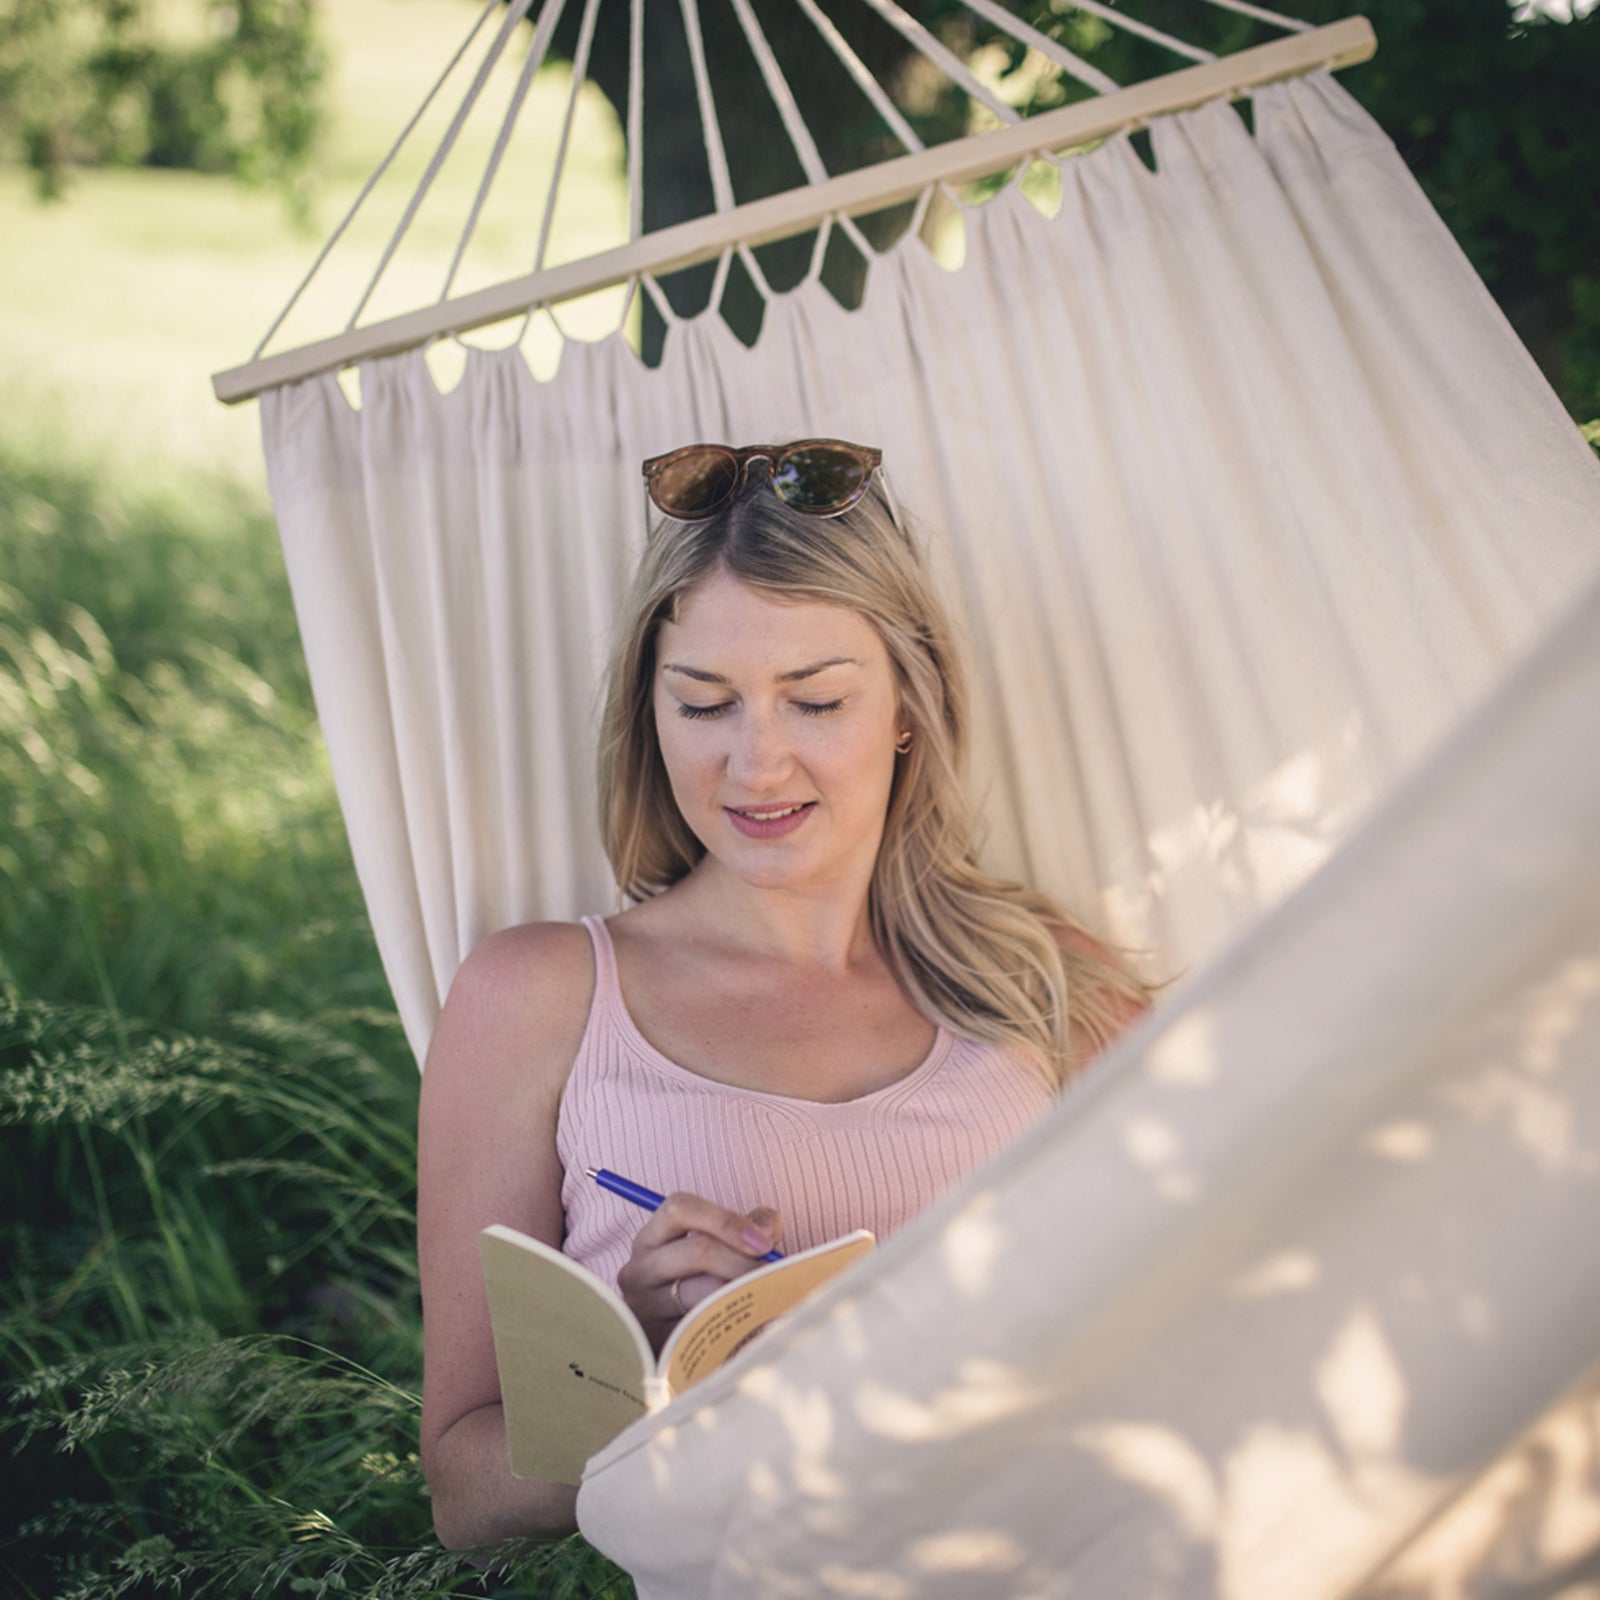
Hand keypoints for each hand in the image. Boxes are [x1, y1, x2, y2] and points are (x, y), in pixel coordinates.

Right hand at [615, 1191, 782, 1350]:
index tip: (763, 1242)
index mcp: (650, 1238)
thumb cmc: (696, 1283)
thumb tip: (768, 1231)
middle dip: (744, 1261)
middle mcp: (640, 1269)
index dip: (726, 1220)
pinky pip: (705, 1331)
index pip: (680, 1208)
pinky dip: (736, 1323)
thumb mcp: (711, 1246)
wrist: (664, 1338)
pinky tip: (753, 1322)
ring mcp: (645, 1308)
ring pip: (703, 1294)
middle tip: (773, 1274)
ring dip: (742, 1293)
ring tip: (767, 1296)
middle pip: (697, 1251)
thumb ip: (747, 1226)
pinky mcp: (658, 1343)